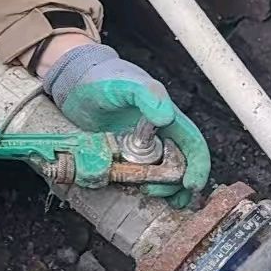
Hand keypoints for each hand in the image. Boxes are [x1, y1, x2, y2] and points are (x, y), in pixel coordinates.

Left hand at [43, 43, 210, 208]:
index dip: (198, 166)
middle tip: (154, 190)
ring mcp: (138, 149)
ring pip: (158, 176)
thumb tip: (166, 117)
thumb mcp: (126, 84)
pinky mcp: (119, 158)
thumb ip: (147, 94)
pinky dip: (135, 188)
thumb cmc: (103, 78)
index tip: (191, 186)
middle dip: (175, 185)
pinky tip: (128, 192)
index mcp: (168, 119)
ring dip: (158, 188)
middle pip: (179, 167)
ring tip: (143, 191)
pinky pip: (133, 178)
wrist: (72, 83)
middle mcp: (158, 136)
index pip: (193, 145)